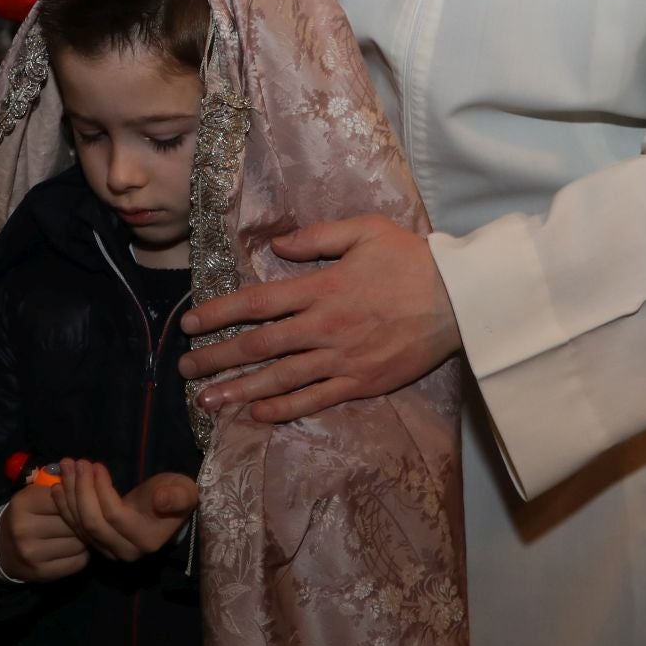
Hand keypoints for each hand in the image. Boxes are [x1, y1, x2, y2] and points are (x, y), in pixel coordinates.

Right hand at [0, 480, 88, 581]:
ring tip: (80, 534)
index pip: (65, 498)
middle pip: (73, 522)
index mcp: (24, 503)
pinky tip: (75, 549)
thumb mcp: (33, 495)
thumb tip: (89, 481)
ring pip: (77, 543)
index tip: (80, 501)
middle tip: (86, 520)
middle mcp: (25, 528)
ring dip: (84, 539)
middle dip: (83, 521)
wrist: (1, 548)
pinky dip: (81, 555)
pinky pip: (76, 562)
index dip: (77, 500)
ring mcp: (32, 553)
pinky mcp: (41, 573)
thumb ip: (59, 487)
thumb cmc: (25, 516)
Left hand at [53, 460, 198, 561]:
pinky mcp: (97, 545)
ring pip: (81, 526)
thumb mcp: (183, 491)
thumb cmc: (175, 495)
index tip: (97, 465)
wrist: (167, 509)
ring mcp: (108, 550)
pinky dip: (64, 507)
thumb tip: (161, 500)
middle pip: (93, 523)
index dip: (101, 490)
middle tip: (76, 462)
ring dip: (70, 494)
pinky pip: (76, 528)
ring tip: (66, 467)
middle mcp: (125, 550)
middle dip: (80, 490)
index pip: (114, 516)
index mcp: (146, 539)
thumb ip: (177, 496)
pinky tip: (57, 487)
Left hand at [178, 214, 460, 423]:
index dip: (219, 314)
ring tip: (206, 400)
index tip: (190, 325)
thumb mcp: (363, 231)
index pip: (257, 303)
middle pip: (259, 345)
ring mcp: (342, 359)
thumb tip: (276, 244)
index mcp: (320, 288)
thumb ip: (316, 237)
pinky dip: (284, 408)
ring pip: (280, 378)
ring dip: (239, 389)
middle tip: (185, 368)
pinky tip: (257, 414)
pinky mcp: (361, 382)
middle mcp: (324, 327)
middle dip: (217, 358)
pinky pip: (315, 398)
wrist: (461, 301)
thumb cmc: (412, 260)